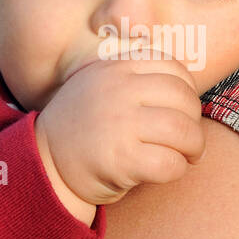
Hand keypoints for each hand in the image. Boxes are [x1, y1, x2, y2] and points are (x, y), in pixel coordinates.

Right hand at [34, 46, 205, 209]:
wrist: (45, 162)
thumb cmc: (83, 128)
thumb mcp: (102, 85)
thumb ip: (137, 78)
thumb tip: (189, 90)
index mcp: (116, 68)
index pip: (174, 69)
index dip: (188, 92)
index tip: (183, 111)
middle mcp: (118, 90)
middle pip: (184, 99)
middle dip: (194, 122)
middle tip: (188, 139)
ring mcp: (120, 123)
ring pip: (184, 130)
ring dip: (193, 148)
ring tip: (186, 156)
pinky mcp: (123, 159)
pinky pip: (171, 162)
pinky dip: (178, 169)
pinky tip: (166, 170)